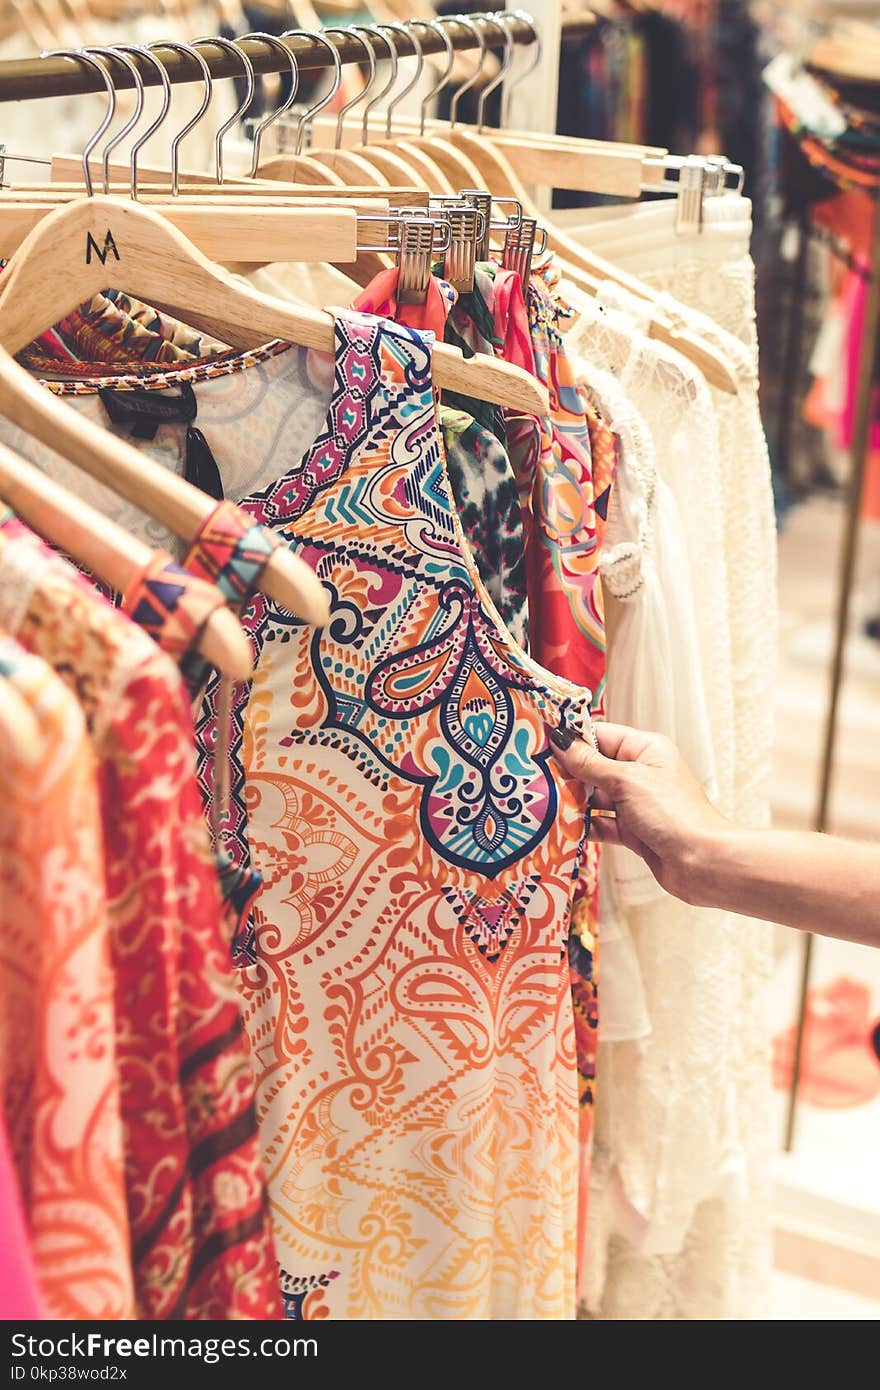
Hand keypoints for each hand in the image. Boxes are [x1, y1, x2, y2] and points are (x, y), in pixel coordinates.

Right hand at [548, 722, 729, 904]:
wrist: (702, 863)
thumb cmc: (672, 813)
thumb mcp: (626, 781)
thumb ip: (590, 764)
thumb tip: (560, 740)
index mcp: (645, 749)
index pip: (599, 735)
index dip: (570, 739)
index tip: (538, 744)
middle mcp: (640, 773)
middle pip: (593, 767)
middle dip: (566, 773)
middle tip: (532, 776)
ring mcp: (635, 803)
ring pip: (594, 797)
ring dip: (572, 802)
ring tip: (540, 802)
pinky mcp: (632, 831)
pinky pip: (600, 823)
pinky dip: (583, 826)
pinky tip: (560, 828)